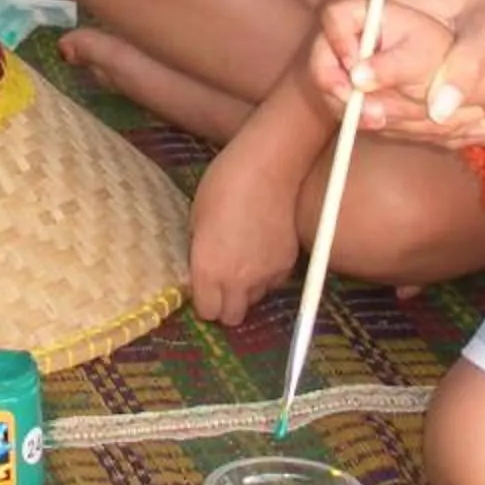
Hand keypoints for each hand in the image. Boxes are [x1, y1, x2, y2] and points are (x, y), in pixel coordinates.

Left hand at [188, 131, 307, 325]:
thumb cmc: (223, 184)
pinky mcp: (288, 264)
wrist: (268, 167)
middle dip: (225, 305)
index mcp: (208, 270)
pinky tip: (263, 250)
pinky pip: (274, 283)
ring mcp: (266, 274)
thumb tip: (203, 269)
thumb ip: (200, 253)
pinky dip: (267, 275)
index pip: (207, 312)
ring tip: (244, 261)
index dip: (204, 301)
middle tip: (222, 282)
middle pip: (232, 317)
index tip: (203, 288)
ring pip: (255, 300)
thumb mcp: (196, 218)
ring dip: (247, 289)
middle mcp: (238, 281)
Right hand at [312, 0, 484, 130]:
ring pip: (362, 85)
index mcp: (397, 5)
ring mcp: (398, 50)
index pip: (338, 19)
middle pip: (339, 59)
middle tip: (376, 119)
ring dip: (373, 111)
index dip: (336, 52)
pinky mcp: (412, 71)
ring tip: (408, 129)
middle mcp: (389, 28)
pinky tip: (429, 131)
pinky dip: (398, 117)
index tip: (358, 81)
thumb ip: (464, 67)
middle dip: (348, 94)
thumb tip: (438, 112)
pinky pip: (388, 96)